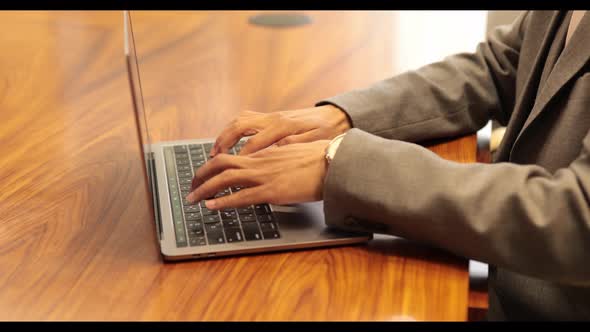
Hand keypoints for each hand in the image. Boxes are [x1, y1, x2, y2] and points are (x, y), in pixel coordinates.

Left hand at [186, 140, 330, 209]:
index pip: (231, 157)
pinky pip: (241, 196)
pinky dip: (223, 201)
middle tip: (191, 187)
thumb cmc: (319, 160)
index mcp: (265, 155)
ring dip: (205, 188)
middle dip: (201, 175)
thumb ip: (277, 163)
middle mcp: (260, 162)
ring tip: (193, 198)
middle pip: (220, 163)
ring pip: (225, 178)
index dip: (212, 166)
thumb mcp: (292, 157)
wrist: (333, 162)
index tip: (204, 175)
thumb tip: (271, 171)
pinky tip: (212, 206)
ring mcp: (264, 175)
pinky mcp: (272, 190)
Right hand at [210, 104, 350, 156]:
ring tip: (213, 155)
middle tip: (212, 162)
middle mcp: (273, 119)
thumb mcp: (315, 143)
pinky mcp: (270, 118)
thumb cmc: (327, 133)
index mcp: (284, 127)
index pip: (255, 142)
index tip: (230, 174)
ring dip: (224, 137)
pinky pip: (244, 121)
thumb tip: (276, 153)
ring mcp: (270, 116)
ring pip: (238, 122)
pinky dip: (232, 131)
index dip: (241, 158)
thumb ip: (295, 148)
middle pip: (239, 127)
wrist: (335, 117)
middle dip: (222, 144)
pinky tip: (227, 144)